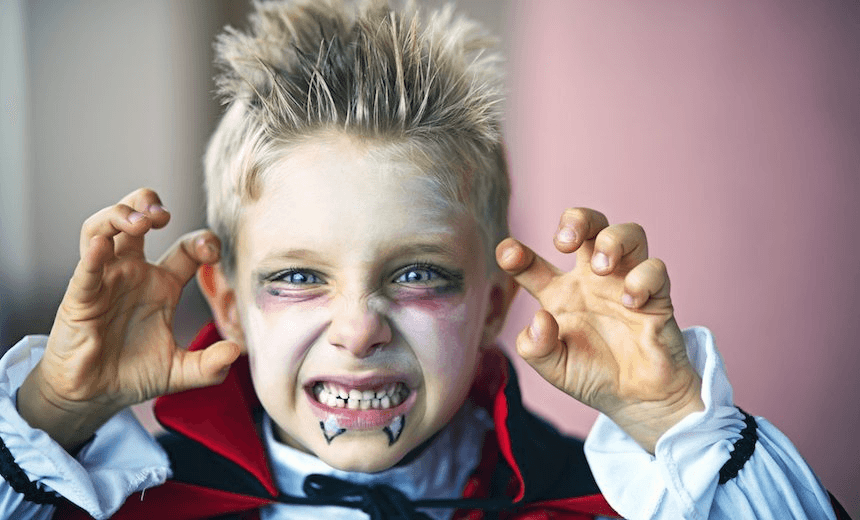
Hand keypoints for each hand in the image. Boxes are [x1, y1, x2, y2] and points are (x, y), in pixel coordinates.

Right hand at [18, 188, 240, 450]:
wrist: (92, 396)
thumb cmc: (132, 374)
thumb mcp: (180, 372)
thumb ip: (210, 365)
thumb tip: (236, 352)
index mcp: (162, 285)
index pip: (186, 248)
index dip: (201, 241)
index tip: (212, 252)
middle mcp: (132, 274)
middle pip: (135, 220)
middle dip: (146, 205)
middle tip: (162, 213)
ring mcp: (104, 282)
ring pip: (102, 230)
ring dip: (119, 217)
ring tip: (139, 222)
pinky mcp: (79, 299)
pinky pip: (85, 271)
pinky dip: (92, 255)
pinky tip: (102, 245)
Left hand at [496, 208, 703, 452]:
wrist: (638, 400)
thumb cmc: (593, 376)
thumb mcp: (554, 368)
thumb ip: (536, 348)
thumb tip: (540, 318)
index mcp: (559, 294)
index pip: (531, 263)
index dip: (516, 253)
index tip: (508, 254)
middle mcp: (591, 280)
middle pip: (588, 225)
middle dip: (577, 220)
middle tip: (564, 242)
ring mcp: (625, 283)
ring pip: (629, 233)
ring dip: (612, 240)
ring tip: (601, 267)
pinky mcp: (656, 296)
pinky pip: (655, 268)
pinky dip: (642, 278)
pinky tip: (629, 300)